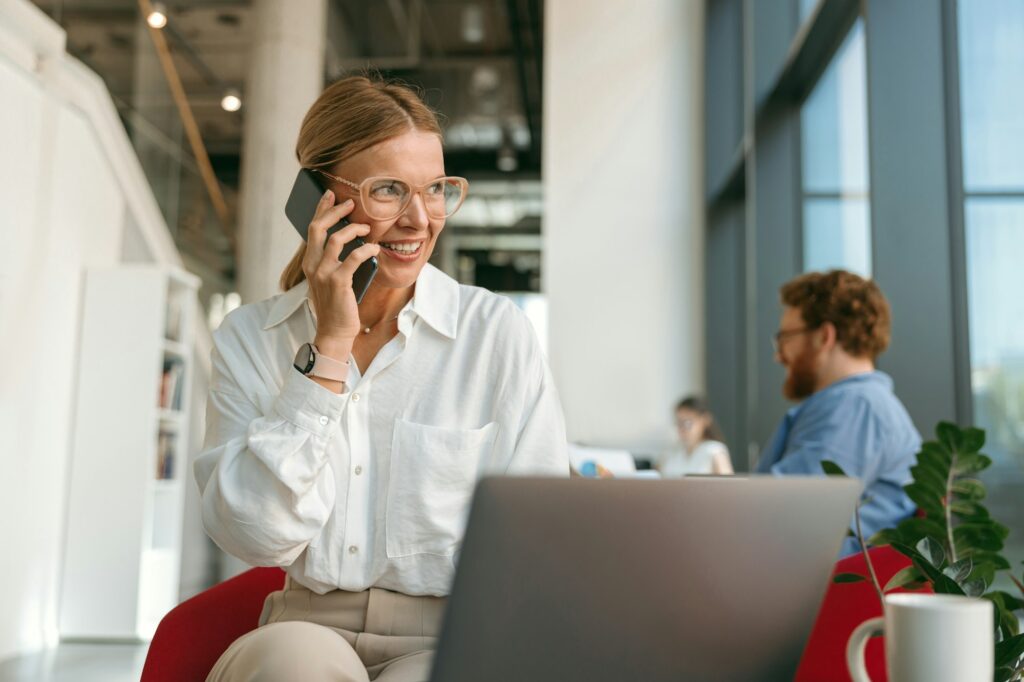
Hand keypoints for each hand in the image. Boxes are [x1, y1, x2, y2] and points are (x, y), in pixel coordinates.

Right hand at [301, 190, 380, 352]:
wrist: (334, 330)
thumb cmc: (337, 304)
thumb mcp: (330, 278)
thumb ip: (334, 260)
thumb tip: (348, 238)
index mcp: (310, 263)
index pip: (312, 229)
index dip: (320, 210)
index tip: (329, 195)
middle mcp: (313, 266)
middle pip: (319, 228)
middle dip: (335, 211)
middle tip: (350, 203)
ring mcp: (324, 273)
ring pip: (336, 239)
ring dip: (354, 229)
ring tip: (367, 228)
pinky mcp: (338, 282)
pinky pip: (353, 258)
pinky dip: (366, 250)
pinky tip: (375, 248)